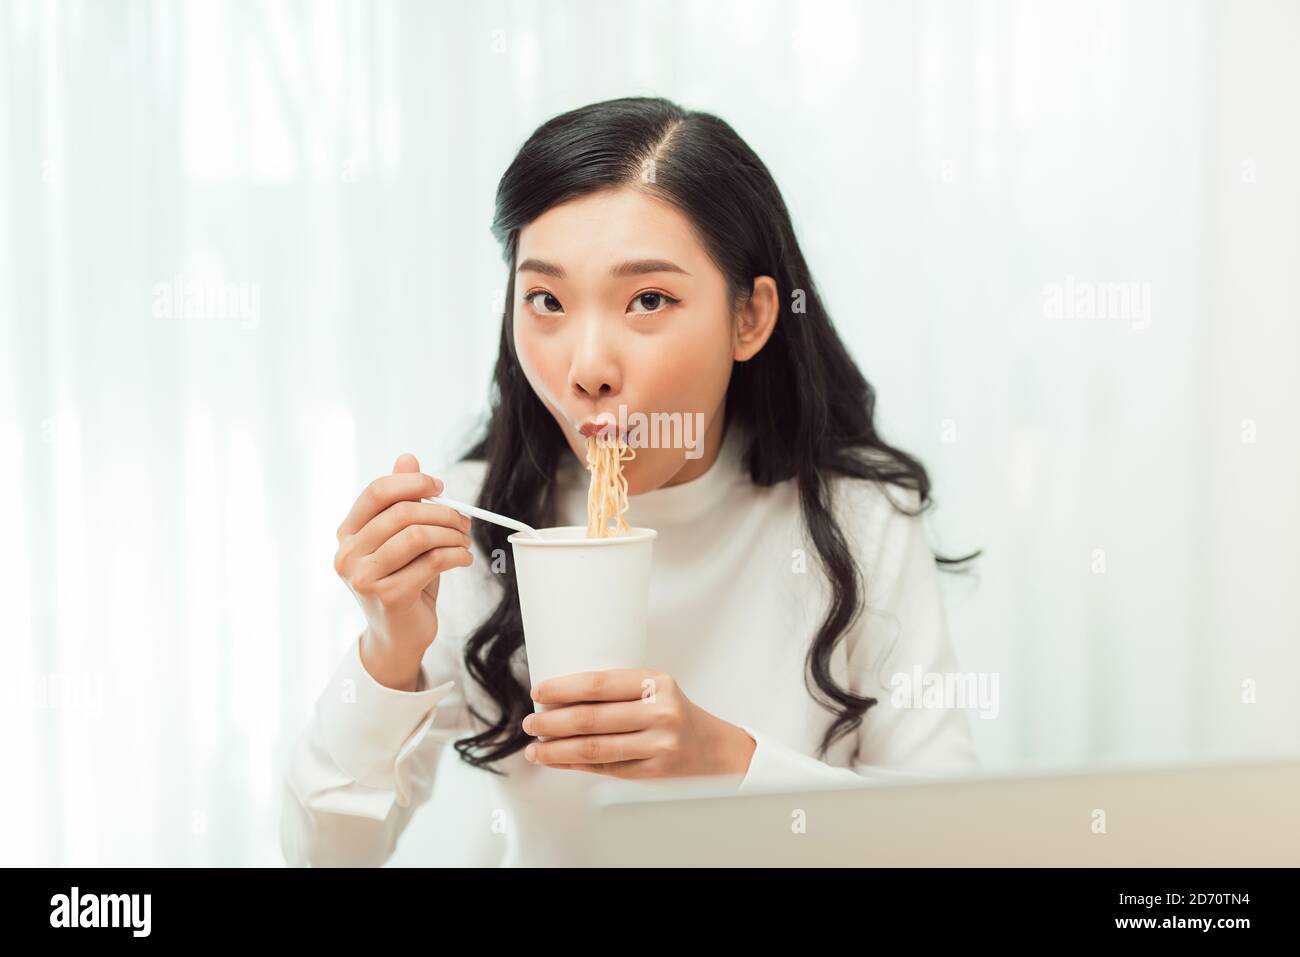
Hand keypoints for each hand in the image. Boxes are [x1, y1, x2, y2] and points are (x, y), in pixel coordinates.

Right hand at [333, 453, 473, 686]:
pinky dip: (456, 555)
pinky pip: (431, 562)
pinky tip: (463, 558)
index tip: (441, 487)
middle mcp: (347, 554)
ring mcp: (364, 578)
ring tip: (463, 540)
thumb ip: (401, 501)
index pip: (377, 492)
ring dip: (451, 534)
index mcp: (347, 533)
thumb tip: (407, 458)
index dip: (414, 484)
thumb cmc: (402, 581)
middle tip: (462, 520)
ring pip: (417, 535)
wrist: (399, 636)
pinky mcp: (387, 596)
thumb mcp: (401, 539)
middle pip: (402, 512)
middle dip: (441, 512)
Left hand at [520, 669, 756, 778]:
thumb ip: (617, 692)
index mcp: (656, 683)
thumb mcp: (656, 690)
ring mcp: (658, 745)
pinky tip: (557, 760)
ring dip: (557, 749)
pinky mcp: (653, 772)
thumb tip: (560, 697)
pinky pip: (604, 768)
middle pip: (591, 718)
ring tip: (535, 748)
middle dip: (552, 722)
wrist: (717, 750)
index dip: (563, 689)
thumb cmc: (678, 714)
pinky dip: (574, 765)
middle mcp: (659, 712)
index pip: (599, 684)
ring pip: (594, 748)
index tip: (539, 692)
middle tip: (529, 722)